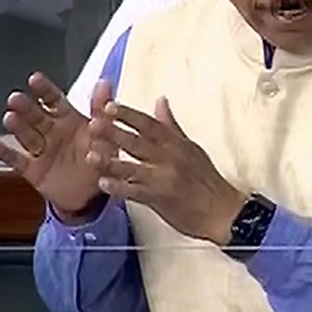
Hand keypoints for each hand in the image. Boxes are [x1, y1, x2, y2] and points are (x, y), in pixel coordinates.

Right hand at [0, 73, 111, 222]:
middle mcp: (51, 132)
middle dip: (26, 107)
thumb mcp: (107, 134)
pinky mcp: (33, 171)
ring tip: (9, 118)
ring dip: (17, 126)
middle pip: (36, 116)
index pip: (54, 100)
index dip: (44, 89)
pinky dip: (6, 154)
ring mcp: (41, 150)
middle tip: (15, 98)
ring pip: (26, 135)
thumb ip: (102, 110)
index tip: (34, 79)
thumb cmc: (101, 159)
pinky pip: (18, 161)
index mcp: (68, 119)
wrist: (94, 195)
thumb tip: (104, 83)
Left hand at [87, 96, 245, 245]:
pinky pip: (136, 192)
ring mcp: (163, 178)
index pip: (149, 124)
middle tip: (92, 124)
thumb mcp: (190, 147)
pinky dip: (119, 188)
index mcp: (175, 143)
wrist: (222, 211)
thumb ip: (171, 126)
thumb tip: (160, 101)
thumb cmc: (207, 179)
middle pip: (137, 142)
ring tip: (89, 156)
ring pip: (132, 167)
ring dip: (110, 161)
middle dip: (113, 132)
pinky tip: (103, 184)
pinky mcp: (160, 199)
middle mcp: (168, 158)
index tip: (109, 106)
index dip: (128, 114)